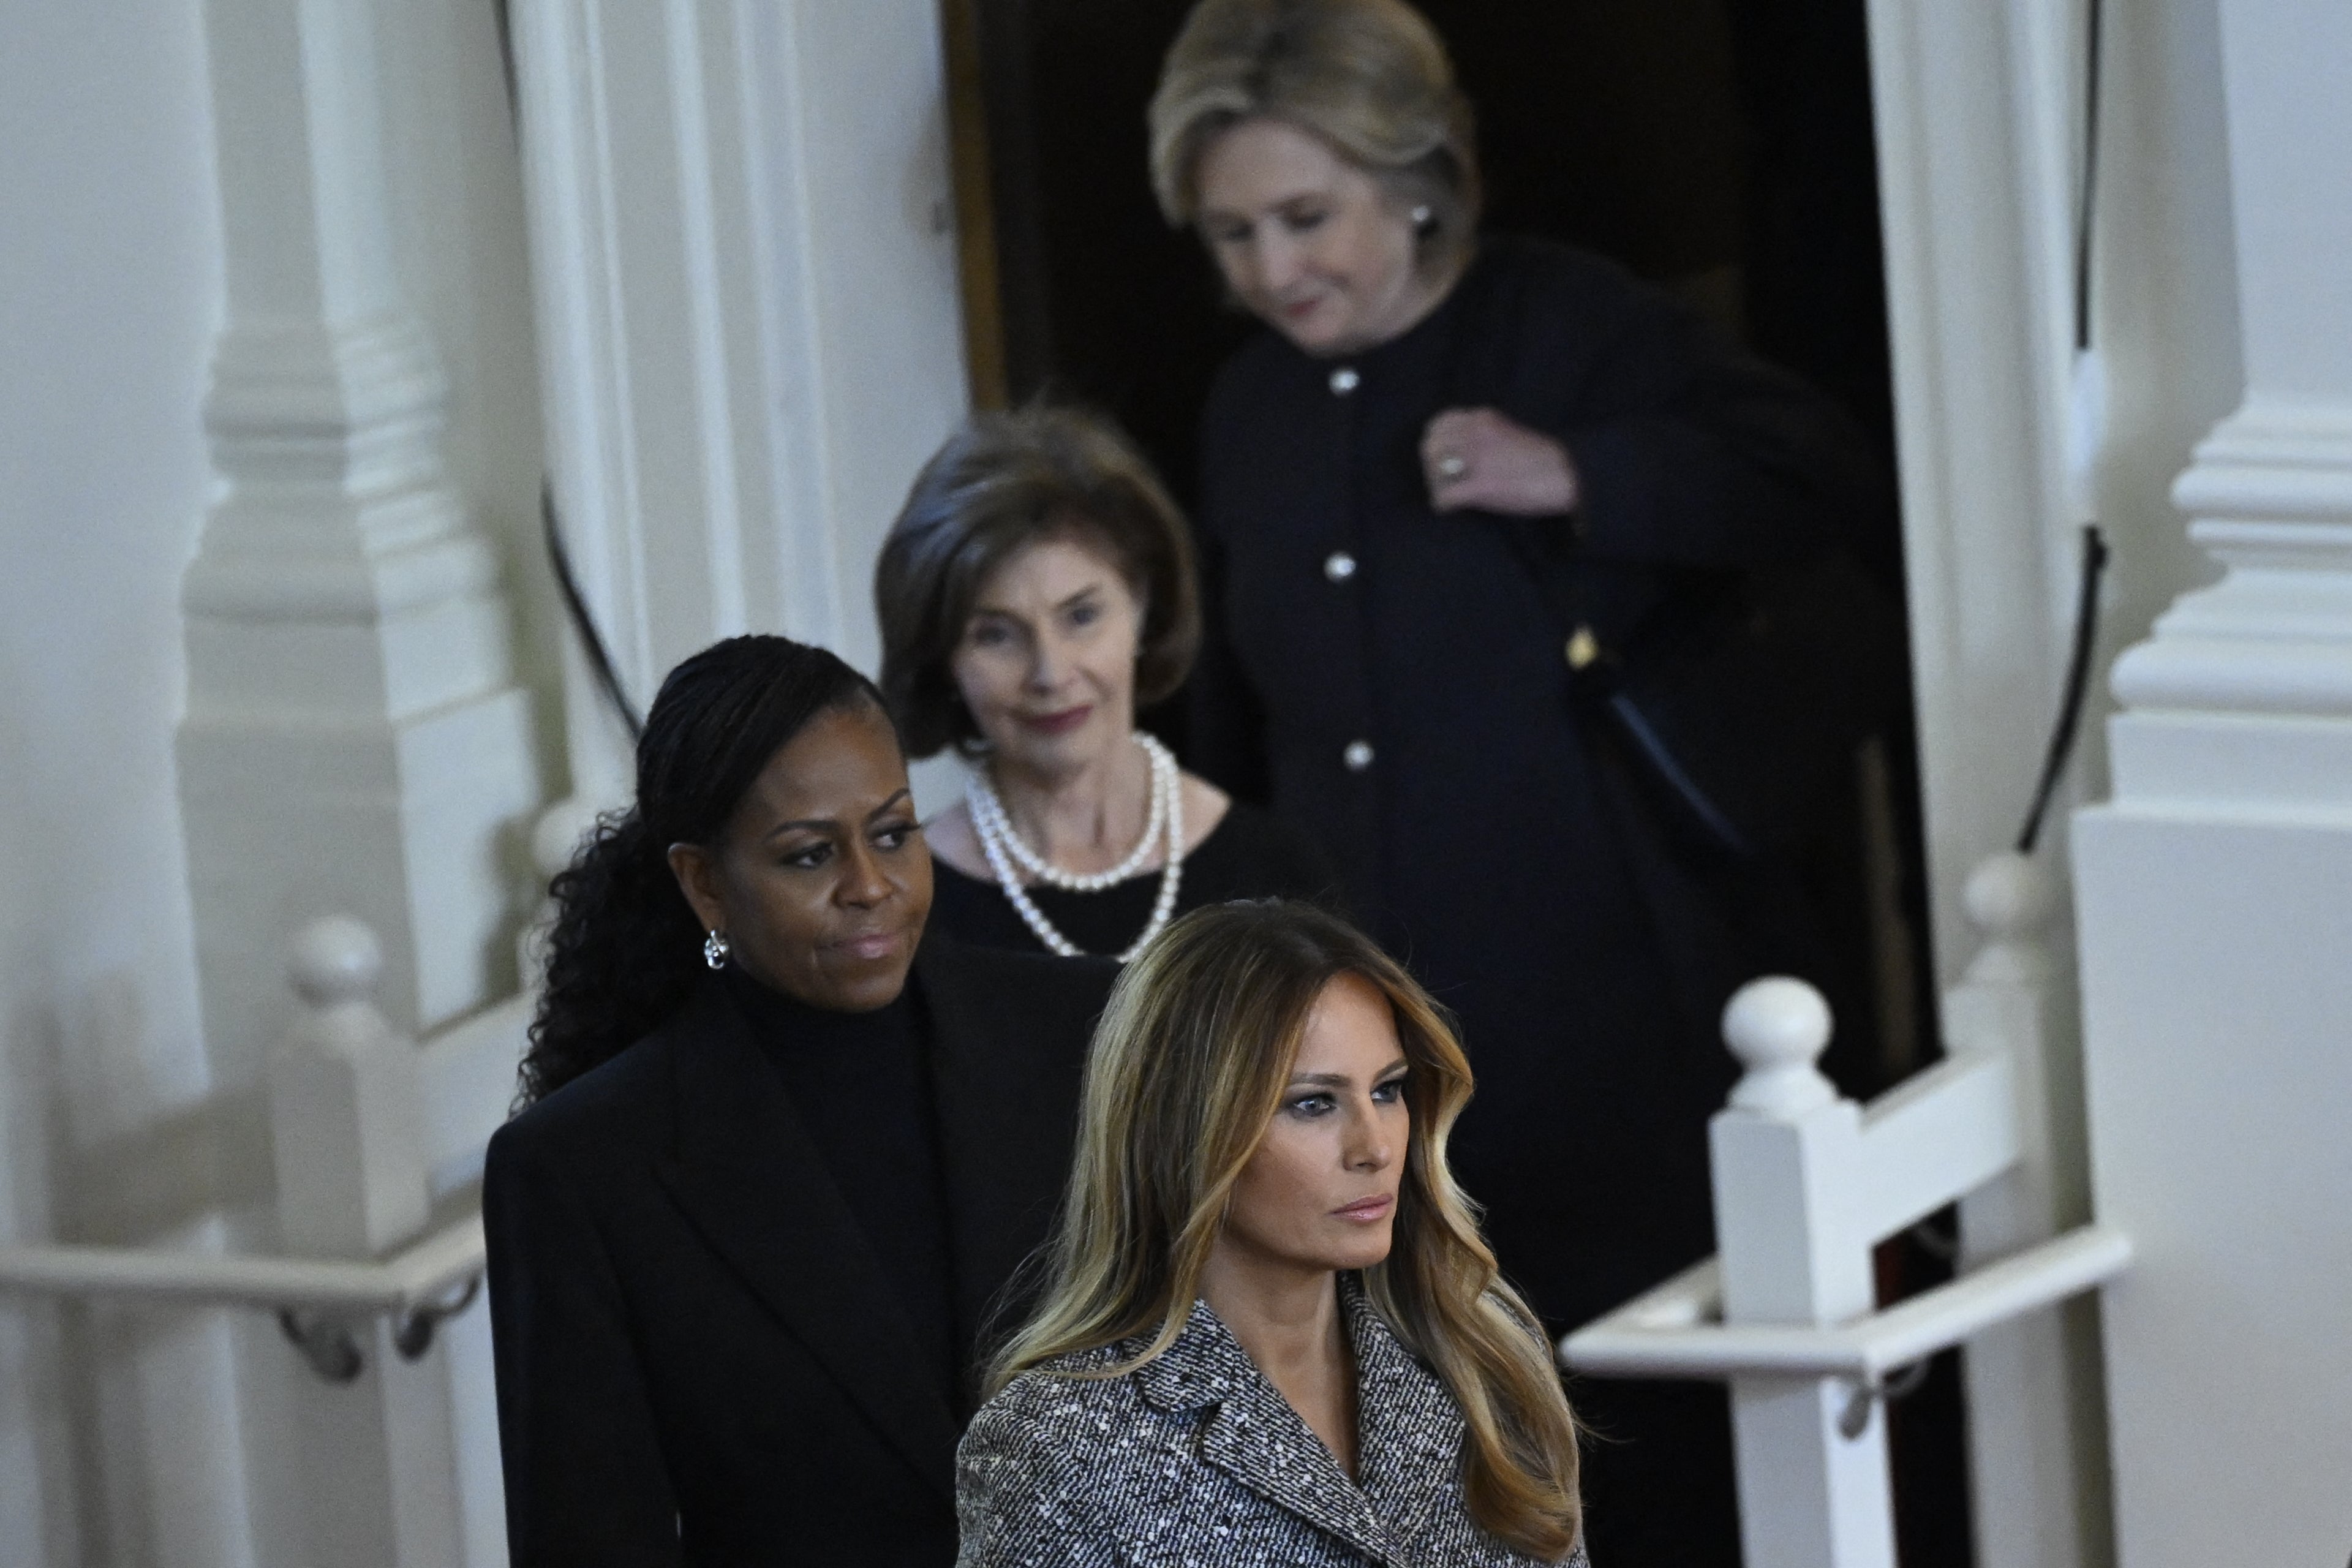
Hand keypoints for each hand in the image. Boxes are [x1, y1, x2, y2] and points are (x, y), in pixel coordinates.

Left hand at [1420, 407, 1579, 515]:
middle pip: (1430, 447)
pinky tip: (1454, 509)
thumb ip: (1483, 436)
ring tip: (1451, 496)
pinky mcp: (1480, 485)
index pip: (1438, 424)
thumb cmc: (1542, 458)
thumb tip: (1461, 452)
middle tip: (1444, 483)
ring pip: (1433, 471)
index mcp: (1481, 417)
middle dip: (1431, 467)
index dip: (1436, 444)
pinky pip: (1443, 497)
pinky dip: (1444, 505)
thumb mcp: (1508, 432)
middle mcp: (1474, 432)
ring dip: (1437, 486)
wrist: (1566, 473)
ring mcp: (1476, 458)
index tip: (1443, 460)